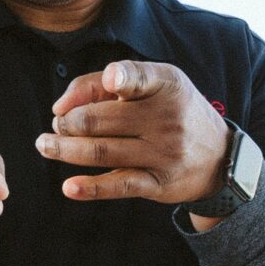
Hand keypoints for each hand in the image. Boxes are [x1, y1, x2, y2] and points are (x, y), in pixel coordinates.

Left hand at [37, 60, 229, 215]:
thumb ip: (100, 84)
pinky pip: (119, 185)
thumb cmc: (172, 111)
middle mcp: (167, 117)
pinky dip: (91, 188)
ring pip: (103, 152)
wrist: (219, 158)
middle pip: (102, 119)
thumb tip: (59, 107)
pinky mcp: (159, 183)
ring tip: (45, 145)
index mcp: (166, 84)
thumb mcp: (152, 85)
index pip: (140, 77)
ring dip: (66, 149)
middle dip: (69, 122)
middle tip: (57, 125)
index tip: (110, 81)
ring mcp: (164, 153)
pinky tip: (68, 187)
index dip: (122, 78)